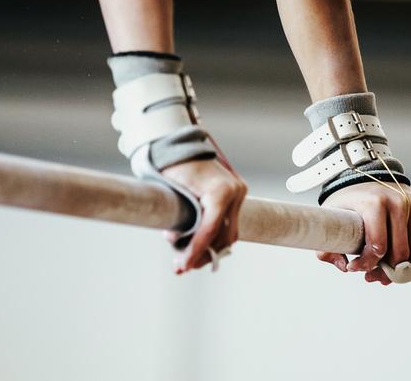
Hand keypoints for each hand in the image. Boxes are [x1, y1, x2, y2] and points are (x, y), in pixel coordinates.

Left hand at [161, 159, 246, 273]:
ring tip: (186, 257)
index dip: (196, 251)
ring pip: (229, 233)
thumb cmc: (171, 167)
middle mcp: (235, 192)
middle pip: (224, 236)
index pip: (211, 230)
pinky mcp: (236, 195)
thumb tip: (180, 243)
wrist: (177, 146)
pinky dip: (214, 235)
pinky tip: (197, 244)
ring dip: (210, 248)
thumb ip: (183, 220)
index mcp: (221, 191)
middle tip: (181, 266)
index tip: (183, 265)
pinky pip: (228, 223)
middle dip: (203, 254)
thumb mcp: (174, 194)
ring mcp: (239, 193)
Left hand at [318, 182, 410, 284]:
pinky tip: (402, 264)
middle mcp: (398, 202)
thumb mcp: (332, 218)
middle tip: (371, 275)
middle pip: (399, 253)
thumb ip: (328, 246)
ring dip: (401, 269)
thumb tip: (345, 267)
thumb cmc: (349, 201)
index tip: (354, 267)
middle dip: (384, 271)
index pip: (378, 247)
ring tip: (385, 272)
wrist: (366, 175)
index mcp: (374, 203)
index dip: (366, 265)